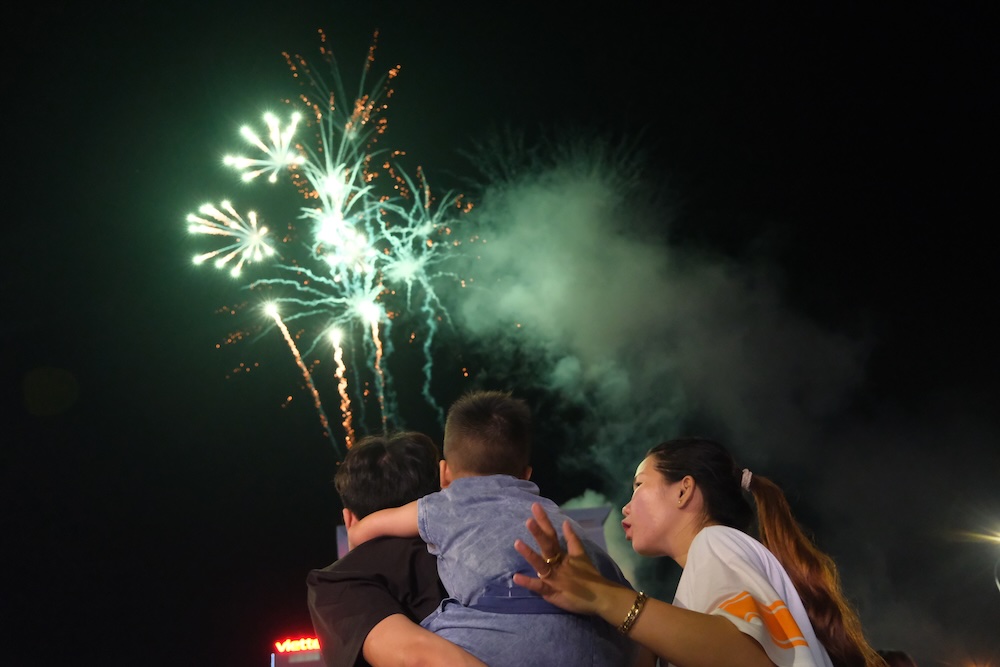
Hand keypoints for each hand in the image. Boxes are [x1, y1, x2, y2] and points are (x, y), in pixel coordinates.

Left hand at [513, 502, 626, 616]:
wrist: (600, 597)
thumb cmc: (589, 576)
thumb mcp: (580, 555)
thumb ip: (572, 539)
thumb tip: (565, 522)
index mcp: (562, 555)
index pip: (551, 535)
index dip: (544, 521)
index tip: (535, 507)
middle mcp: (557, 564)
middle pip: (547, 546)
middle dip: (538, 532)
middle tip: (528, 520)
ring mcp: (554, 577)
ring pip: (540, 564)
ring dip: (529, 554)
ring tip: (517, 543)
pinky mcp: (552, 591)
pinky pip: (539, 587)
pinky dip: (528, 583)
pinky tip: (516, 577)